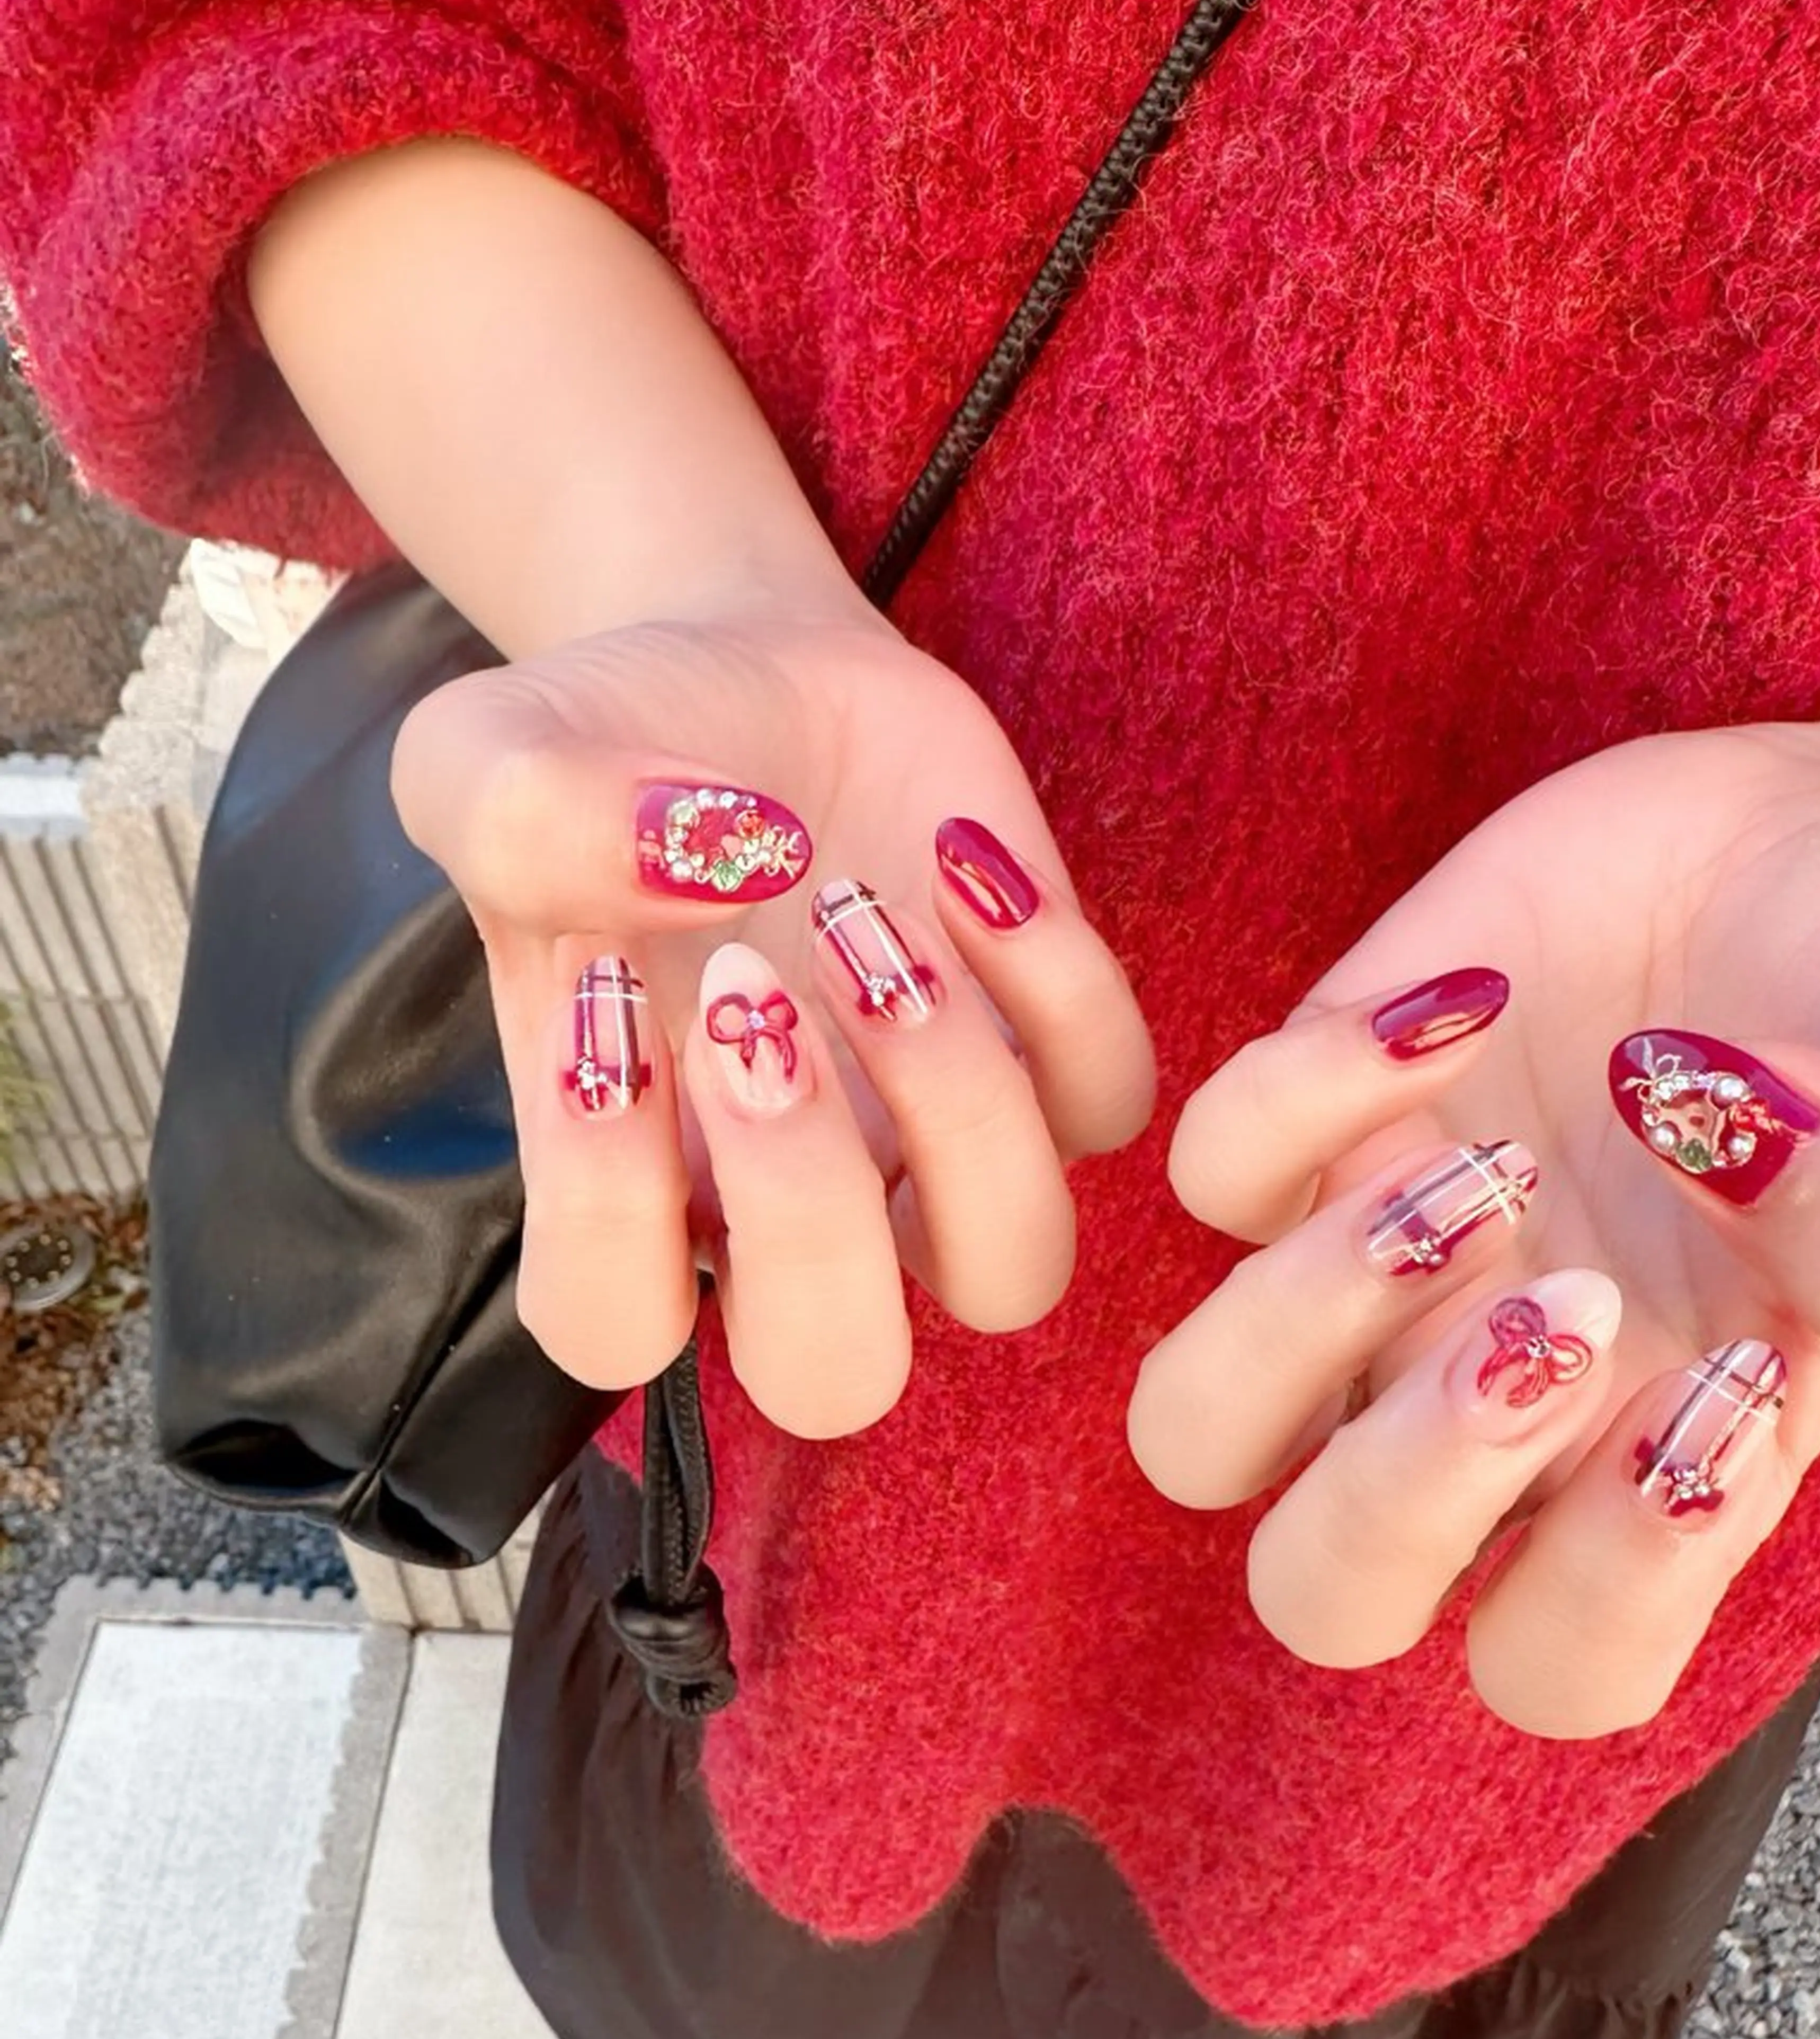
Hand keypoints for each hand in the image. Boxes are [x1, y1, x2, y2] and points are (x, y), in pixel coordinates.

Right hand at [392, 596, 1153, 1429]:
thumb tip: (690, 869)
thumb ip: (518, 824)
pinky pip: (1110, 1104)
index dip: (608, 1208)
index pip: (613, 1329)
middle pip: (836, 1374)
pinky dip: (1056, 983)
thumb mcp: (491, 758)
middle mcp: (789, 1208)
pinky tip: (958, 858)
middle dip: (808, 1205)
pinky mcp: (1046, 1058)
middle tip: (752, 989)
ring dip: (956, 1101)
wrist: (743, 664)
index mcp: (631, 1185)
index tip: (602, 1002)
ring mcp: (930, 1153)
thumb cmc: (600, 751)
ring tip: (866, 917)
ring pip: (1010, 1271)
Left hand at [1129, 680, 1819, 1736]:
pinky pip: (1208, 1166)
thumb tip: (1731, 1156)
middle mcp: (1494, 1403)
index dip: (1614, 1582)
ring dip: (1307, 1323)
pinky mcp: (1328, 1108)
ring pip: (1195, 1425)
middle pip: (1323, 1591)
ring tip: (1486, 1179)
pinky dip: (1308, 1091)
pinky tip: (1477, 1004)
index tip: (1735, 1385)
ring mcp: (1387, 1267)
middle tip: (1565, 1313)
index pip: (1558, 1663)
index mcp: (1660, 1469)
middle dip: (1407, 1488)